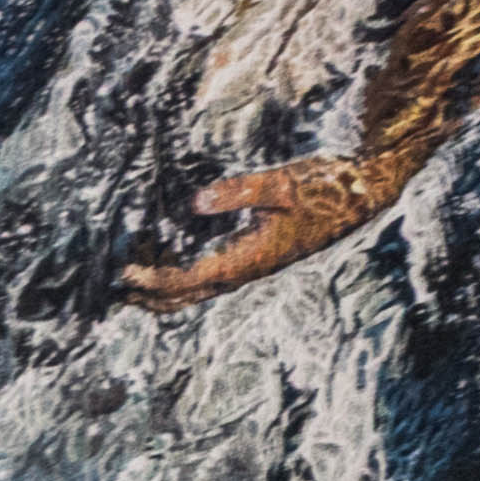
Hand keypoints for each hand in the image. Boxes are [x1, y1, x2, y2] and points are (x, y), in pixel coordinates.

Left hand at [126, 157, 400, 303]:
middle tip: (115, 293)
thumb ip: (240, 192)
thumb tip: (196, 202)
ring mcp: (256, 265)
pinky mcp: (261, 256)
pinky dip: (188, 279)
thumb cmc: (325, 187)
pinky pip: (216, 276)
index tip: (124, 273)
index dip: (154, 280)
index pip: (190, 280)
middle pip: (190, 296)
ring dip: (167, 293)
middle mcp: (250, 269)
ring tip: (133, 288)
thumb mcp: (282, 183)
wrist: (364, 195)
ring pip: (203, 290)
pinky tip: (173, 265)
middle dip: (151, 298)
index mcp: (250, 258)